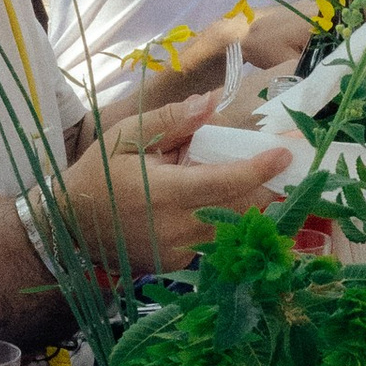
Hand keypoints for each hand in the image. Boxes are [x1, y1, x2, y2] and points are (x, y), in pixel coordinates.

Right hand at [64, 122, 289, 270]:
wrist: (72, 227)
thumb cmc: (100, 173)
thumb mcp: (126, 136)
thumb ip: (171, 120)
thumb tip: (210, 101)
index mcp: (163, 192)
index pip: (221, 182)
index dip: (257, 169)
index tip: (285, 153)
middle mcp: (175, 227)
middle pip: (239, 209)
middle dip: (270, 186)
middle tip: (293, 163)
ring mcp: (178, 251)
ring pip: (233, 228)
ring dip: (257, 206)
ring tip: (276, 181)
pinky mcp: (178, 264)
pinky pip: (216, 241)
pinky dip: (232, 221)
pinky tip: (241, 203)